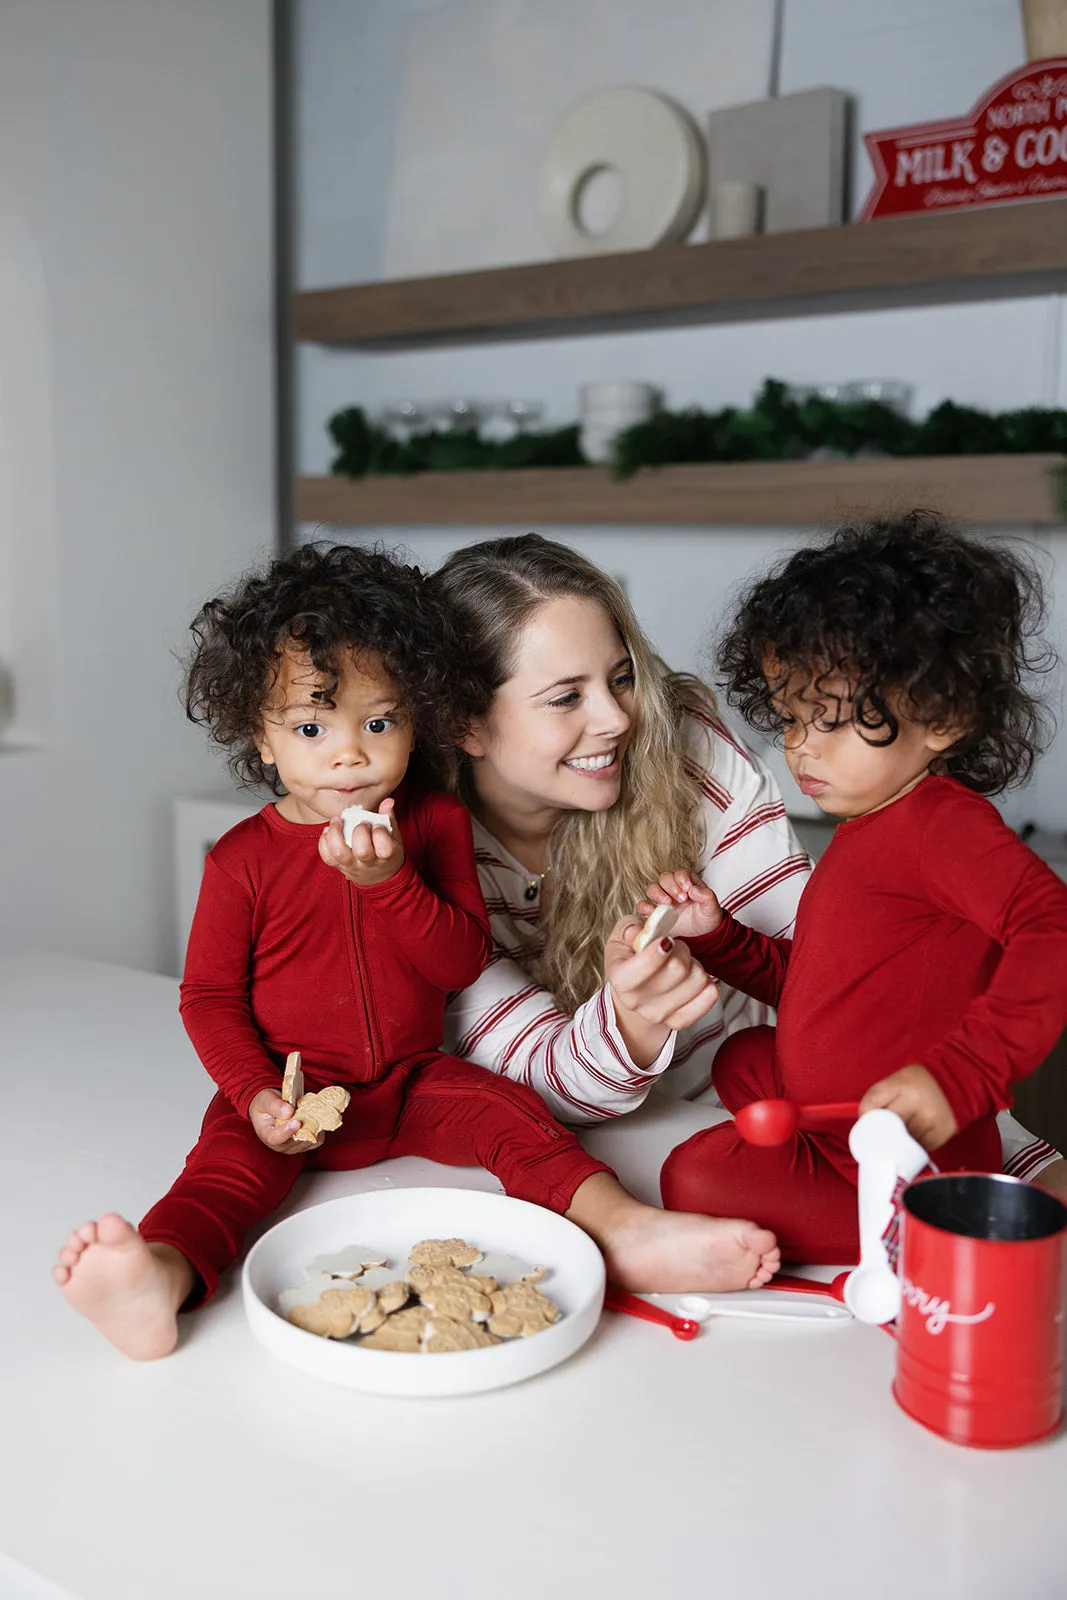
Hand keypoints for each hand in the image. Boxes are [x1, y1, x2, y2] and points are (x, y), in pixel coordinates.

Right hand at [249, 1088, 323, 1154]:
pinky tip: (313, 1116)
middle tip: (307, 1108)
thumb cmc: (265, 1105)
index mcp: (267, 1135)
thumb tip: (289, 1112)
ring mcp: (294, 1147)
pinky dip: (318, 1127)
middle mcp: (281, 1145)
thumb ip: (275, 1106)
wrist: (270, 1109)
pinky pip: (317, 1139)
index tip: (296, 1122)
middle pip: (296, 1139)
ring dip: (312, 1124)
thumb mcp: (265, 1100)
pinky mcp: (306, 1144)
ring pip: (308, 1139)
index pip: (276, 1139)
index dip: (287, 1131)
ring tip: (308, 1110)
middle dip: (304, 1124)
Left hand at [318, 796, 404, 886]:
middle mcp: (368, 863)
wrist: (379, 876)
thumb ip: (389, 818)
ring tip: (337, 820)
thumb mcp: (393, 837)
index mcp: (387, 856)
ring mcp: (352, 866)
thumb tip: (388, 801)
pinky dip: (324, 843)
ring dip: (335, 833)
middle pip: (362, 851)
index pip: (385, 847)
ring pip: (339, 853)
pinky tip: (328, 831)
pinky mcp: (339, 866)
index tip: (377, 825)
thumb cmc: (386, 852)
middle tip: (360, 823)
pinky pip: (327, 857)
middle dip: (359, 832)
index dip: (380, 832)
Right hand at [605, 914, 719, 1055]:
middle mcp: (636, 1002)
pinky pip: (710, 996)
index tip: (666, 940)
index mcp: (620, 979)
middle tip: (674, 947)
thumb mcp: (624, 933)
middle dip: (681, 949)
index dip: (662, 947)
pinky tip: (693, 977)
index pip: (647, 964)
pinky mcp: (679, 1021)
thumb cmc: (631, 955)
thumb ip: (629, 928)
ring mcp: (658, 1015)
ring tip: (682, 963)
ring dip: (694, 964)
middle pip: (678, 968)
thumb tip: (637, 932)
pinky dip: (708, 981)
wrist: (635, 988)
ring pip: (698, 979)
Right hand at [637, 870, 722, 941]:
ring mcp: (662, 900)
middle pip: (664, 877)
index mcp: (688, 883)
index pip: (680, 873)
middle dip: (671, 886)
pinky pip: (642, 905)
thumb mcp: (712, 908)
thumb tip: (693, 889)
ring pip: (651, 888)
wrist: (700, 935)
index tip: (688, 889)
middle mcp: (673, 888)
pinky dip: (644, 907)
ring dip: (657, 894)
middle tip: (681, 898)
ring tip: (668, 904)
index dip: (682, 878)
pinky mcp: (654, 913)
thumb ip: (707, 896)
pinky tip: (652, 911)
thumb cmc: (706, 918)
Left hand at [858, 1064, 958, 1151]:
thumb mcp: (897, 1081)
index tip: (867, 1122)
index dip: (866, 1117)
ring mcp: (929, 1119)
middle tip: (885, 1130)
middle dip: (883, 1131)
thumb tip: (864, 1125)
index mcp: (900, 1084)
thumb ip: (879, 1098)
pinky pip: (920, 1147)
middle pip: (886, 1127)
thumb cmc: (919, 1083)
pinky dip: (917, 1143)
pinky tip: (921, 1130)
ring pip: (902, 1141)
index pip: (870, 1106)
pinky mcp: (941, 1133)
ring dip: (902, 1139)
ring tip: (909, 1125)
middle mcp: (916, 1101)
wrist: (955, 1082)